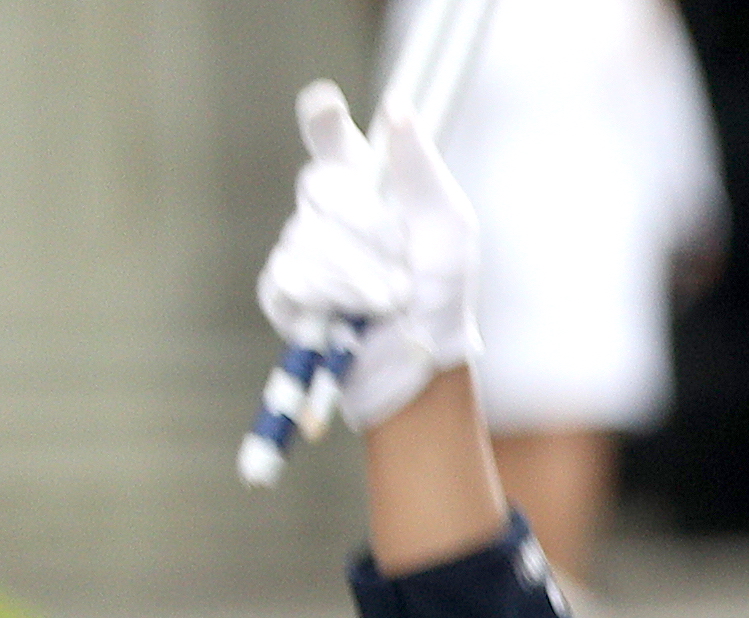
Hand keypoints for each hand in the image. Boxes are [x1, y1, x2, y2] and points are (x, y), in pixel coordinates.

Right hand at [254, 85, 478, 435]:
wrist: (425, 361)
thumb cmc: (441, 292)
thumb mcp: (447, 230)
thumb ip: (420, 172)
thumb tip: (398, 108)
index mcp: (362, 184)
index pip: (330, 137)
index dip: (322, 119)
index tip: (326, 105)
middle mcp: (323, 208)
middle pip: (322, 187)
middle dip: (370, 230)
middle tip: (404, 267)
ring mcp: (297, 245)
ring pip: (310, 238)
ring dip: (360, 277)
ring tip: (388, 301)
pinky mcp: (282, 288)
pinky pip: (294, 278)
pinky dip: (334, 299)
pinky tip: (351, 317)